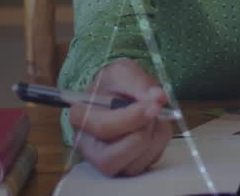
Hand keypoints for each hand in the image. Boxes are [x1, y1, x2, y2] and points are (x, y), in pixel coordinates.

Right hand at [68, 58, 171, 176]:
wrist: (118, 94)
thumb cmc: (114, 84)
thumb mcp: (122, 72)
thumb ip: (139, 82)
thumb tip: (159, 97)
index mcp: (80, 118)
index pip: (102, 128)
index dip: (131, 119)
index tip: (154, 106)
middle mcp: (89, 147)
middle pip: (110, 160)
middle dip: (140, 137)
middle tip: (155, 115)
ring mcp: (108, 161)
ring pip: (132, 166)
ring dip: (154, 139)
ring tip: (154, 116)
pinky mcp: (126, 167)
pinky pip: (147, 163)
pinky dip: (159, 144)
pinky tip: (154, 126)